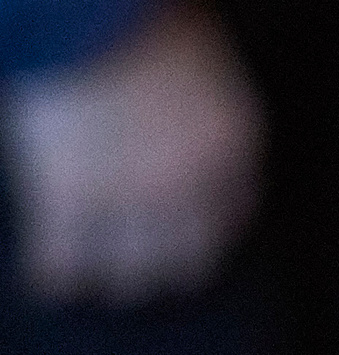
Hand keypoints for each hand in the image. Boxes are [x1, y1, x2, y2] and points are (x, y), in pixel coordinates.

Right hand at [0, 4, 263, 303]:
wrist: (90, 7)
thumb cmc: (143, 15)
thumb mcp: (198, 62)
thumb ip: (193, 109)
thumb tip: (169, 137)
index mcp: (232, 147)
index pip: (229, 215)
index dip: (203, 232)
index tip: (189, 243)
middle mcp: (193, 184)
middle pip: (184, 255)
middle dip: (160, 269)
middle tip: (140, 277)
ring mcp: (132, 195)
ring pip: (126, 267)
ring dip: (108, 278)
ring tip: (92, 285)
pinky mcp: (73, 196)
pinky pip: (65, 255)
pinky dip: (56, 273)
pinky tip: (49, 281)